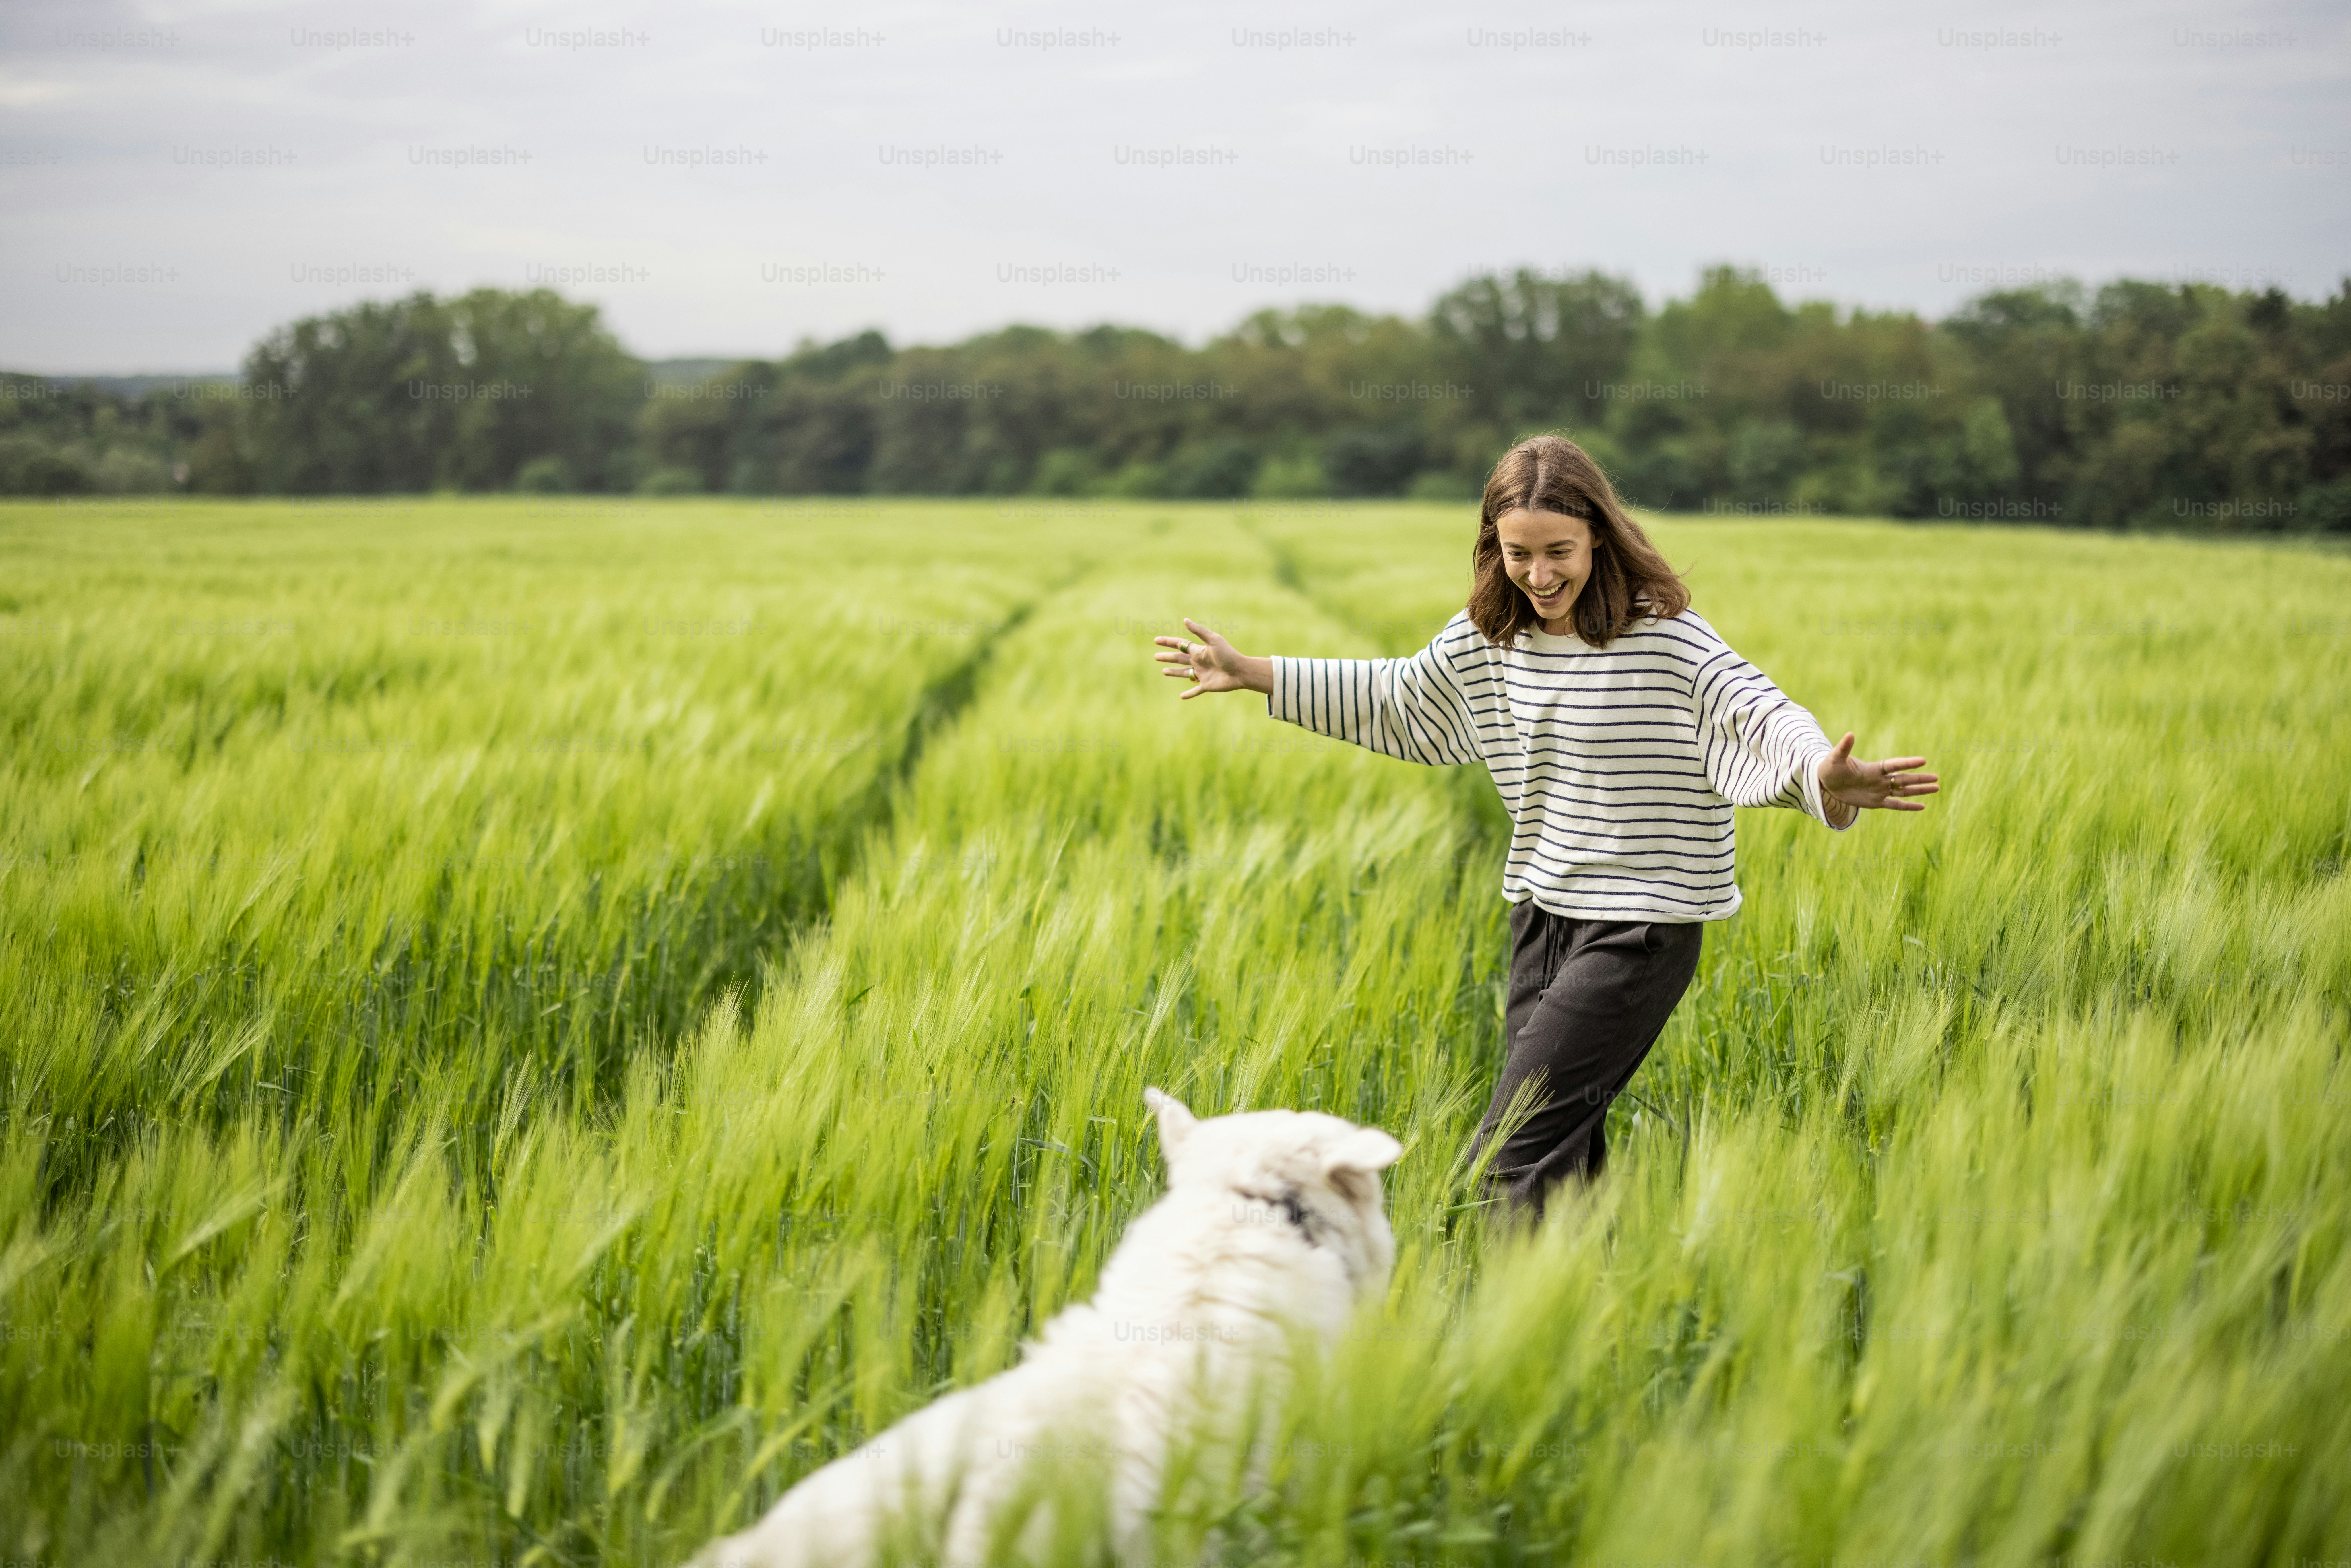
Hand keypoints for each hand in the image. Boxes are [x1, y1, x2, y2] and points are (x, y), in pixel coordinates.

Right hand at [1151, 617, 1270, 698]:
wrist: (1240, 671)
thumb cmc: (1228, 654)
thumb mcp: (1213, 640)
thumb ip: (1199, 631)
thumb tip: (1185, 620)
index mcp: (1199, 650)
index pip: (1180, 645)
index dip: (1168, 642)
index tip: (1156, 640)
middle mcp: (1198, 661)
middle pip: (1179, 658)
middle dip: (1167, 657)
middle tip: (1156, 656)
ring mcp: (1202, 674)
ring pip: (1184, 673)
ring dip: (1174, 672)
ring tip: (1164, 671)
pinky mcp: (1206, 685)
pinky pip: (1196, 690)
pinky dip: (1189, 693)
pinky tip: (1182, 697)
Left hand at [1816, 733, 1938, 812]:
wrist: (1826, 784)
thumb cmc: (1830, 769)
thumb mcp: (1835, 759)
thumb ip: (1844, 748)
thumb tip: (1850, 734)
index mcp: (1873, 768)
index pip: (1894, 765)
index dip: (1907, 763)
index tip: (1923, 760)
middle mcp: (1880, 779)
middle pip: (1904, 779)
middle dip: (1920, 778)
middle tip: (1937, 777)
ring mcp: (1879, 791)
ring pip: (1903, 791)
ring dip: (1919, 790)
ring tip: (1936, 788)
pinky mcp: (1875, 802)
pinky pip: (1895, 805)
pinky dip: (1908, 806)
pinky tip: (1922, 806)